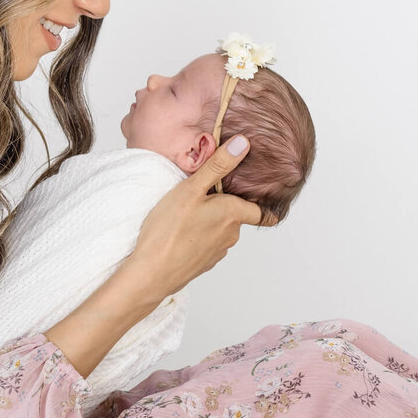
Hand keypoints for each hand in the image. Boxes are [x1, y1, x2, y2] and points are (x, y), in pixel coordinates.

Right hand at [123, 135, 269, 304]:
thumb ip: (218, 166)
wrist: (151, 273)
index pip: (262, 213)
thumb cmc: (168, 229)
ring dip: (210, 221)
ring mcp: (217, 252)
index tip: (267, 201)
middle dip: (225, 206)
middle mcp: (231, 235)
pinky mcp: (203, 263)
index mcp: (233, 214)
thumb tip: (243, 144)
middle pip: (237, 216)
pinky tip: (179, 232)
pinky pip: (207, 244)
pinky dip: (198, 236)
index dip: (266, 206)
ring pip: (220, 230)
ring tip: (186, 213)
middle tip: (203, 194)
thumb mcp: (191, 189)